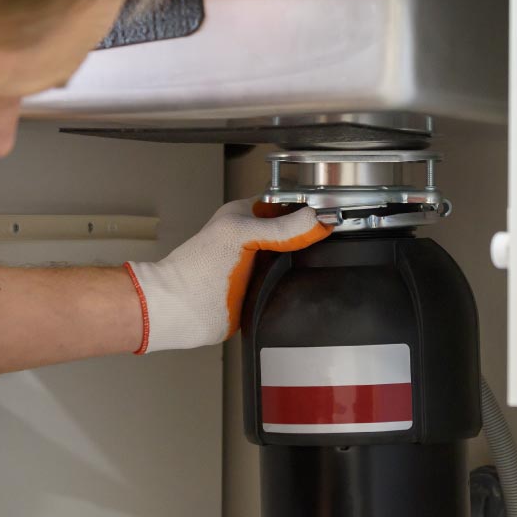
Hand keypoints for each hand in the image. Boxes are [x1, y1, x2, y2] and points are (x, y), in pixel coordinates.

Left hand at [124, 199, 329, 353]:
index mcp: (246, 217)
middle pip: (296, 233)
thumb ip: (281, 228)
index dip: (309, 207)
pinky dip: (298, 287)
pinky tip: (309, 285)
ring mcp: (259, 268)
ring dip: (307, 264)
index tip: (333, 211)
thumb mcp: (241, 234)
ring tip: (327, 261)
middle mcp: (255, 241)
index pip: (287, 204)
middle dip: (313, 236)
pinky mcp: (261, 293)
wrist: (180, 311)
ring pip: (295, 260)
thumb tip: (316, 219)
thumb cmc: (195, 269)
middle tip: (336, 237)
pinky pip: (289, 286)